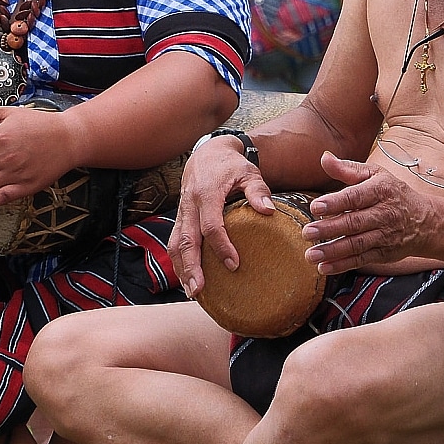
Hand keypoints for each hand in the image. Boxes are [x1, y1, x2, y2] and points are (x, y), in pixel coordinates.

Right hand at [169, 137, 272, 297]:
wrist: (207, 152)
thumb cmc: (231, 164)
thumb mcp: (248, 172)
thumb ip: (258, 190)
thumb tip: (268, 211)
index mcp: (206, 193)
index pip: (211, 225)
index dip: (221, 246)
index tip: (234, 264)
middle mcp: (189, 204)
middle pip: (185, 240)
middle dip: (190, 267)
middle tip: (198, 290)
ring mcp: (182, 212)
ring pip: (175, 244)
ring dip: (181, 269)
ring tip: (192, 291)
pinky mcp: (180, 217)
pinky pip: (175, 241)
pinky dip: (179, 261)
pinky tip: (187, 278)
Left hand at [300, 153, 432, 274]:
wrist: (424, 221)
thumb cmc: (392, 193)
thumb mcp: (375, 174)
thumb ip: (348, 168)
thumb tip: (324, 157)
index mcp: (381, 191)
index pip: (356, 197)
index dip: (335, 203)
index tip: (315, 207)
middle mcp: (384, 214)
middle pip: (354, 223)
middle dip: (329, 229)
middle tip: (307, 232)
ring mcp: (384, 236)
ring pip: (356, 244)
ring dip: (332, 250)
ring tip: (311, 254)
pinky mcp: (383, 253)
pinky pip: (361, 260)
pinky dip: (342, 265)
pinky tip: (324, 267)